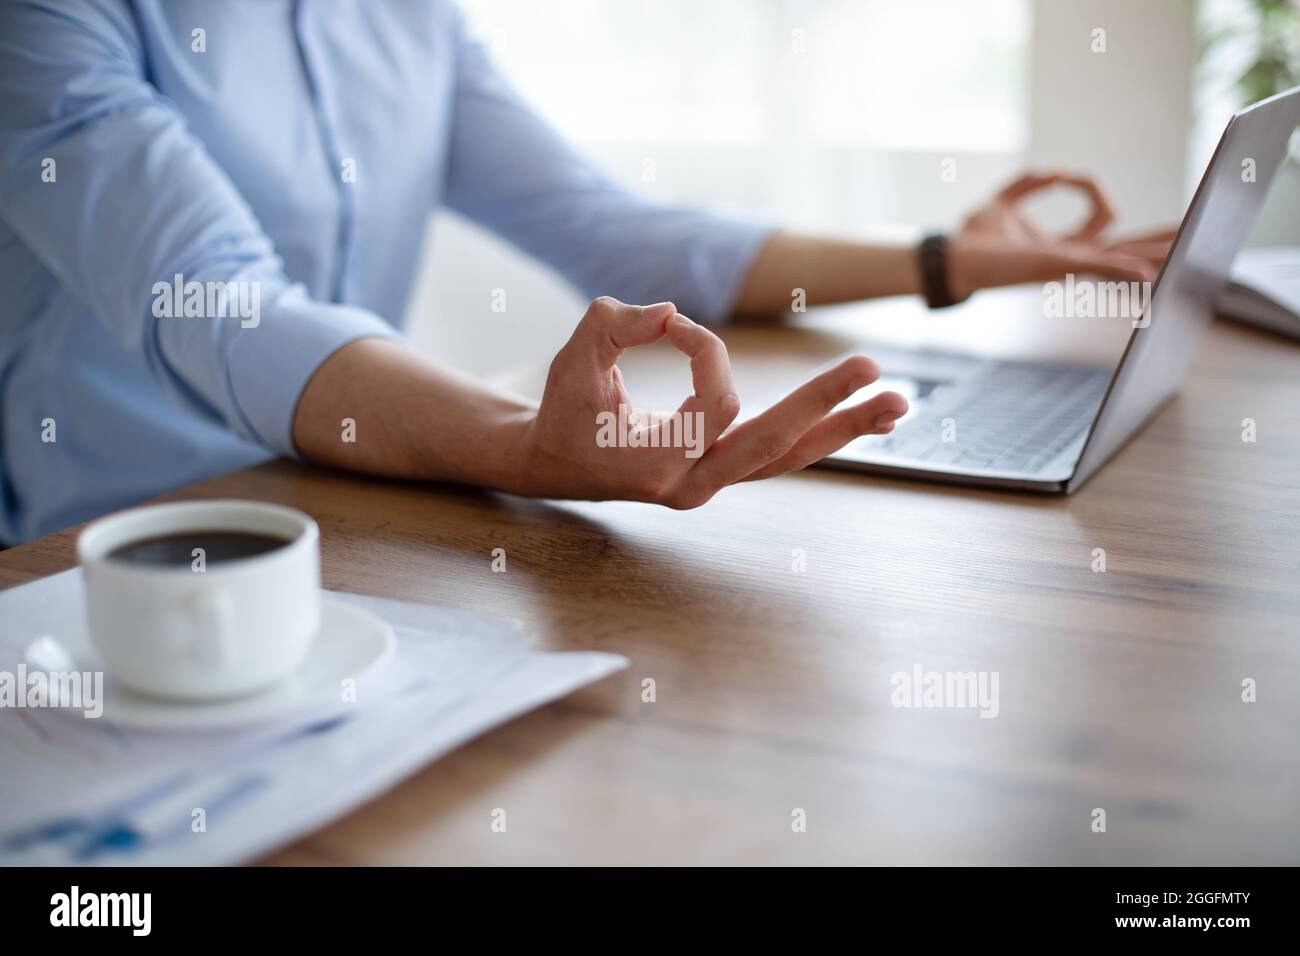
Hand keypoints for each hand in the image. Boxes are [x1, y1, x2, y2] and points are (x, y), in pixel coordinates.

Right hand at [518, 297, 908, 507]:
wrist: (554, 464)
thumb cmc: (563, 411)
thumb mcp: (572, 361)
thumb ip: (612, 326)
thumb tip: (670, 313)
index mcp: (658, 465)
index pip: (716, 403)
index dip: (706, 352)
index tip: (674, 325)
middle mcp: (693, 483)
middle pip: (775, 446)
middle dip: (826, 407)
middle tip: (874, 370)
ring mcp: (713, 481)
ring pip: (788, 458)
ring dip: (843, 430)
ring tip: (898, 404)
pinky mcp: (724, 469)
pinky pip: (780, 454)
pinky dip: (821, 433)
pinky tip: (864, 417)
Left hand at [948, 171, 1176, 300]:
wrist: (950, 255)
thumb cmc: (972, 236)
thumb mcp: (1004, 201)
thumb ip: (1031, 183)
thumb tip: (1058, 172)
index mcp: (1063, 245)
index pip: (1102, 217)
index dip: (1090, 188)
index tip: (1065, 176)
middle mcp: (1070, 258)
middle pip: (1127, 247)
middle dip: (1158, 239)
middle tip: (1196, 229)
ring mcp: (1066, 265)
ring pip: (1122, 258)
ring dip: (1155, 251)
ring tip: (1188, 244)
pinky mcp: (1056, 267)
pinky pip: (1098, 267)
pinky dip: (1123, 268)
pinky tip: (1150, 272)